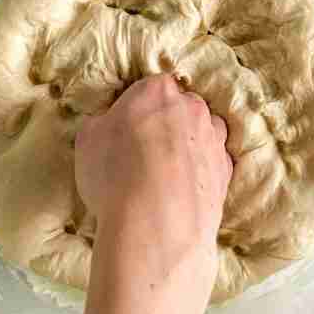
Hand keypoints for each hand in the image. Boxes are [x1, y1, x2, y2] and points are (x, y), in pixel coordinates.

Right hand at [75, 74, 231, 292]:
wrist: (157, 225)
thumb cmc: (116, 175)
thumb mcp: (87, 141)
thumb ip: (102, 123)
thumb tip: (108, 124)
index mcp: (157, 91)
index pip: (150, 88)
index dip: (138, 109)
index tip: (126, 129)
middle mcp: (192, 109)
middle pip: (181, 108)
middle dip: (167, 124)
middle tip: (144, 153)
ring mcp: (214, 139)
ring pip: (204, 133)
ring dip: (189, 146)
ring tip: (166, 175)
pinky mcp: (226, 171)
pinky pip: (213, 162)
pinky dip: (201, 172)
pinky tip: (183, 190)